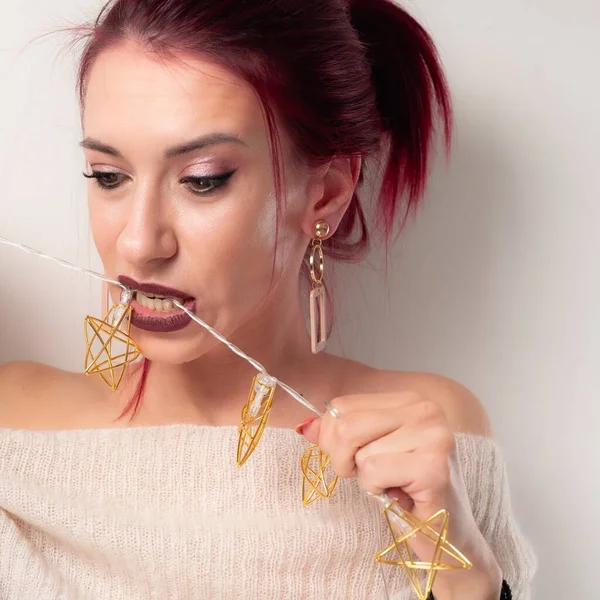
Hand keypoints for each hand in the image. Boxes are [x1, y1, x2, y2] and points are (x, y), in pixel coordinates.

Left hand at [297, 392, 502, 598]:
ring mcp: (433, 436)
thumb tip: (304, 426)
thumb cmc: (407, 492)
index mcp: (408, 399)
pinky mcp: (433, 467)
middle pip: (345, 425)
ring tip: (395, 485)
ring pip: (359, 452)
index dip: (333, 439)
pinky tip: (403, 496)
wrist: (447, 537)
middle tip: (374, 476)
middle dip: (344, 459)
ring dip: (367, 479)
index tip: (357, 459)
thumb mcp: (369, 453)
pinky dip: (379, 491)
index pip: (342, 406)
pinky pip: (373, 472)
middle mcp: (425, 409)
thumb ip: (338, 436)